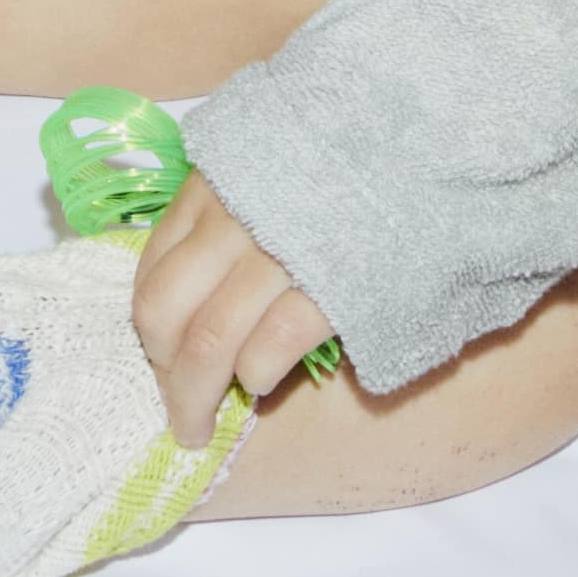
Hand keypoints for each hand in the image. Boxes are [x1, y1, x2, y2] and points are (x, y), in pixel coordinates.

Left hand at [129, 171, 344, 438]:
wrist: (429, 150)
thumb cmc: (351, 163)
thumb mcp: (273, 163)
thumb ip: (230, 208)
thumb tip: (194, 294)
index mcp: (217, 183)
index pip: (152, 269)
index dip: (147, 328)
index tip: (160, 360)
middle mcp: (236, 215)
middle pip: (165, 311)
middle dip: (163, 372)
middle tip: (177, 407)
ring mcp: (280, 249)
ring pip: (210, 340)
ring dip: (196, 395)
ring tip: (201, 426)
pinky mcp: (331, 284)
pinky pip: (270, 345)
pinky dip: (255, 374)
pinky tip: (260, 382)